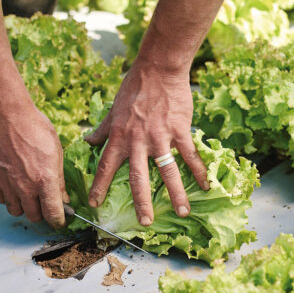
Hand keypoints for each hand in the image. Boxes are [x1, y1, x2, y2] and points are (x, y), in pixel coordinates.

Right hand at [0, 95, 67, 227]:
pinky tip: (13, 186)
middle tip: (44, 203)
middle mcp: (25, 187)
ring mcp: (7, 184)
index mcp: (45, 181)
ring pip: (16, 211)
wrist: (7, 116)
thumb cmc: (35, 129)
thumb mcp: (56, 152)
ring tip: (28, 195)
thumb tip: (63, 198)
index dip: (58, 220)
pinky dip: (8, 198)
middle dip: (42, 213)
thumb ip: (59, 180)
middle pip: (34, 216)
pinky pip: (1, 200)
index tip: (60, 220)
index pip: (53, 214)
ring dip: (24, 207)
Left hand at [85, 65, 207, 224]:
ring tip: (183, 212)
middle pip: (139, 178)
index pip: (105, 166)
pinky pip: (190, 155)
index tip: (94, 204)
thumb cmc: (134, 87)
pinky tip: (205, 186)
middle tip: (145, 223)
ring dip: (176, 194)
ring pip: (168, 171)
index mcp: (119, 137)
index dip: (99, 186)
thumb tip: (88, 140)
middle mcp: (138, 141)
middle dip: (141, 203)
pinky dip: (198, 171)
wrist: (158, 69)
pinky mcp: (179, 130)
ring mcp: (160, 137)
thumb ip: (103, 129)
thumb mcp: (113, 109)